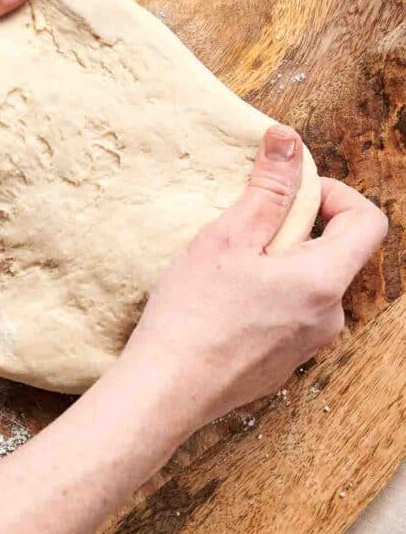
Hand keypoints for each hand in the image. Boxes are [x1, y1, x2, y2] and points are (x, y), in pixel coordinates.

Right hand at [125, 125, 387, 431]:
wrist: (165, 391)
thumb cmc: (193, 314)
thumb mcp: (228, 237)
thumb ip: (268, 188)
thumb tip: (289, 143)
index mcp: (323, 281)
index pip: (368, 222)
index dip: (336, 195)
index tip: (293, 195)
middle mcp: (329, 318)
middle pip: (335, 254)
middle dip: (296, 232)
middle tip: (245, 231)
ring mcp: (307, 347)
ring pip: (308, 287)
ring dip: (277, 267)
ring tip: (227, 271)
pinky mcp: (282, 366)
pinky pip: (289, 318)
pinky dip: (266, 300)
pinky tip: (221, 306)